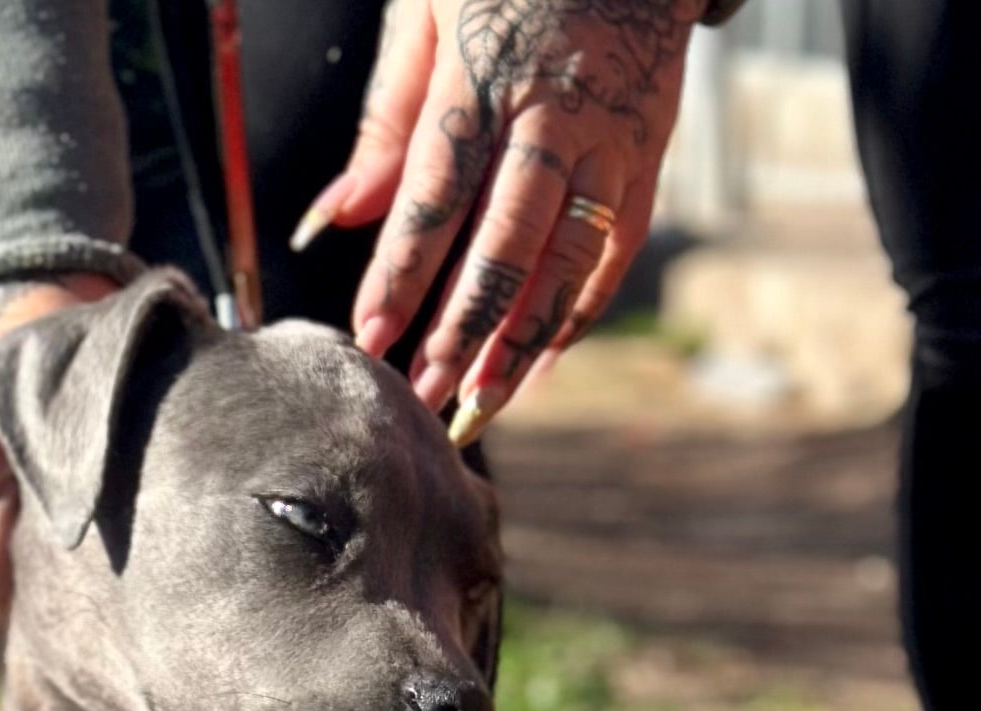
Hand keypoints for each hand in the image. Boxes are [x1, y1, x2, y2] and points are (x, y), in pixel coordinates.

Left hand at [299, 0, 704, 440]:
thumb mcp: (426, 9)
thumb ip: (386, 117)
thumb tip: (336, 215)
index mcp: (485, 71)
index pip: (438, 190)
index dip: (403, 271)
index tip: (370, 335)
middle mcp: (553, 116)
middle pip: (507, 242)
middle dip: (463, 328)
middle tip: (424, 395)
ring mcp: (607, 145)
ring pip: (566, 263)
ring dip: (522, 342)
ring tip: (481, 402)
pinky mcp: (644, 163)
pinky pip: (611, 259)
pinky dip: (575, 318)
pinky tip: (536, 365)